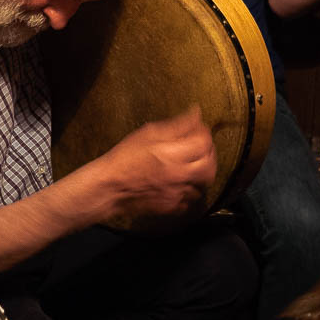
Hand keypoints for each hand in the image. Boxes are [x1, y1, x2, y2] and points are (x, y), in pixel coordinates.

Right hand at [98, 106, 216, 221]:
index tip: (199, 130)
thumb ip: (177, 125)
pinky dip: (190, 189)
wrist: (110, 187)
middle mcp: (179, 175)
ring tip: (191, 164)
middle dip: (209, 154)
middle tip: (200, 147)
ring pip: (204, 183)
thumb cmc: (124, 158)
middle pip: (210, 165)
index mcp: (172, 154)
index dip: (204, 134)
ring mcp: (177, 193)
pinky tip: (180, 181)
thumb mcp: (148, 133)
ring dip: (201, 172)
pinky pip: (191, 199)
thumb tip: (196, 113)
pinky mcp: (172, 207)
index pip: (204, 143)